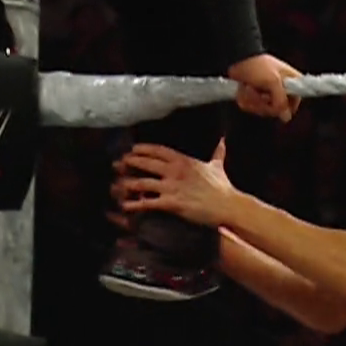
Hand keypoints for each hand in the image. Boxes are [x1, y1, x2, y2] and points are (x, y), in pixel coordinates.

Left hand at [116, 140, 236, 226]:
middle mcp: (176, 171)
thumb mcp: (217, 166)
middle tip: (117, 164)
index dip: (142, 149)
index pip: (158, 150)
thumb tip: (223, 139)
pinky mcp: (172, 203)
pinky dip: (134, 204)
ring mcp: (173, 187)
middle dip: (129, 163)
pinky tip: (125, 205)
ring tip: (117, 186)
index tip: (131, 150)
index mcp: (184, 160)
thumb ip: (217, 152)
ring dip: (127, 184)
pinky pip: (148, 202)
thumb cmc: (223, 187)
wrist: (228, 205)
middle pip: (146, 163)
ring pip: (142, 182)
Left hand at [227, 53, 300, 121]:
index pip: (294, 103)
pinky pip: (252, 108)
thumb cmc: (258, 66)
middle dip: (262, 102)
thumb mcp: (273, 81)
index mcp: (291, 83)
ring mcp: (268, 95)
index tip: (273, 102)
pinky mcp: (256, 98)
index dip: (284, 106)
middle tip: (257, 91)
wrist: (239, 60)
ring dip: (252, 100)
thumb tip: (286, 117)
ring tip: (248, 88)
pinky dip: (245, 100)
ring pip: (263, 110)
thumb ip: (281, 100)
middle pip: (276, 110)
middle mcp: (281, 90)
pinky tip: (244, 90)